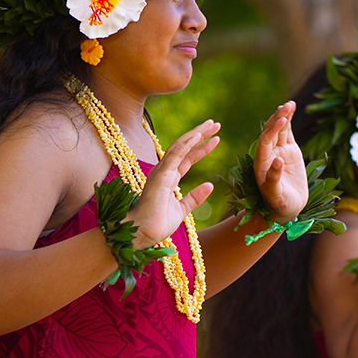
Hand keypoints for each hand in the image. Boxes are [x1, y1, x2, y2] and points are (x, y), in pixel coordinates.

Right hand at [127, 120, 219, 248]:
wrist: (142, 234)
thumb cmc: (156, 224)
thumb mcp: (181, 210)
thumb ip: (194, 197)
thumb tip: (210, 185)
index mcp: (168, 178)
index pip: (187, 157)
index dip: (201, 147)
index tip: (216, 139)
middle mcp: (164, 171)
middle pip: (184, 147)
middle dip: (200, 134)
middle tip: (216, 124)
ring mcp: (161, 172)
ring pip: (180, 146)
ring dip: (196, 134)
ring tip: (212, 125)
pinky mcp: (160, 176)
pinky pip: (175, 156)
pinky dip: (186, 144)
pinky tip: (198, 135)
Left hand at [252, 102, 307, 221]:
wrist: (287, 209)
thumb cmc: (279, 205)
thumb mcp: (275, 195)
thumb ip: (273, 179)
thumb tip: (277, 160)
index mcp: (260, 164)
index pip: (264, 143)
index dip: (271, 131)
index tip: (282, 121)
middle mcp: (267, 155)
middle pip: (270, 133)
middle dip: (278, 119)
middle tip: (287, 106)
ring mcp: (278, 151)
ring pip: (279, 130)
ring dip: (283, 116)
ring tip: (290, 104)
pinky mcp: (288, 151)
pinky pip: (287, 133)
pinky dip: (288, 121)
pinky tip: (291, 109)